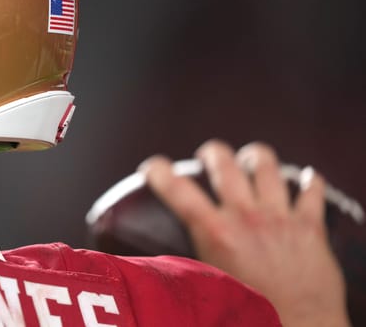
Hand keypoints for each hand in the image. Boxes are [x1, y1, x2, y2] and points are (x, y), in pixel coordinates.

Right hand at [141, 140, 349, 326]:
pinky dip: (308, 181)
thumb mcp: (207, 285)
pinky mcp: (311, 226)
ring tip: (251, 159)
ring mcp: (280, 218)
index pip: (177, 189)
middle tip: (208, 157)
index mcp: (215, 234)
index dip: (158, 171)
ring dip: (256, 157)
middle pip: (224, 163)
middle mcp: (246, 217)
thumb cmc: (251, 317)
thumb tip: (165, 264)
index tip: (152, 167)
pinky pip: (312, 189)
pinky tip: (305, 180)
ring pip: (267, 166)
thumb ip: (190, 264)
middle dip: (212, 153)